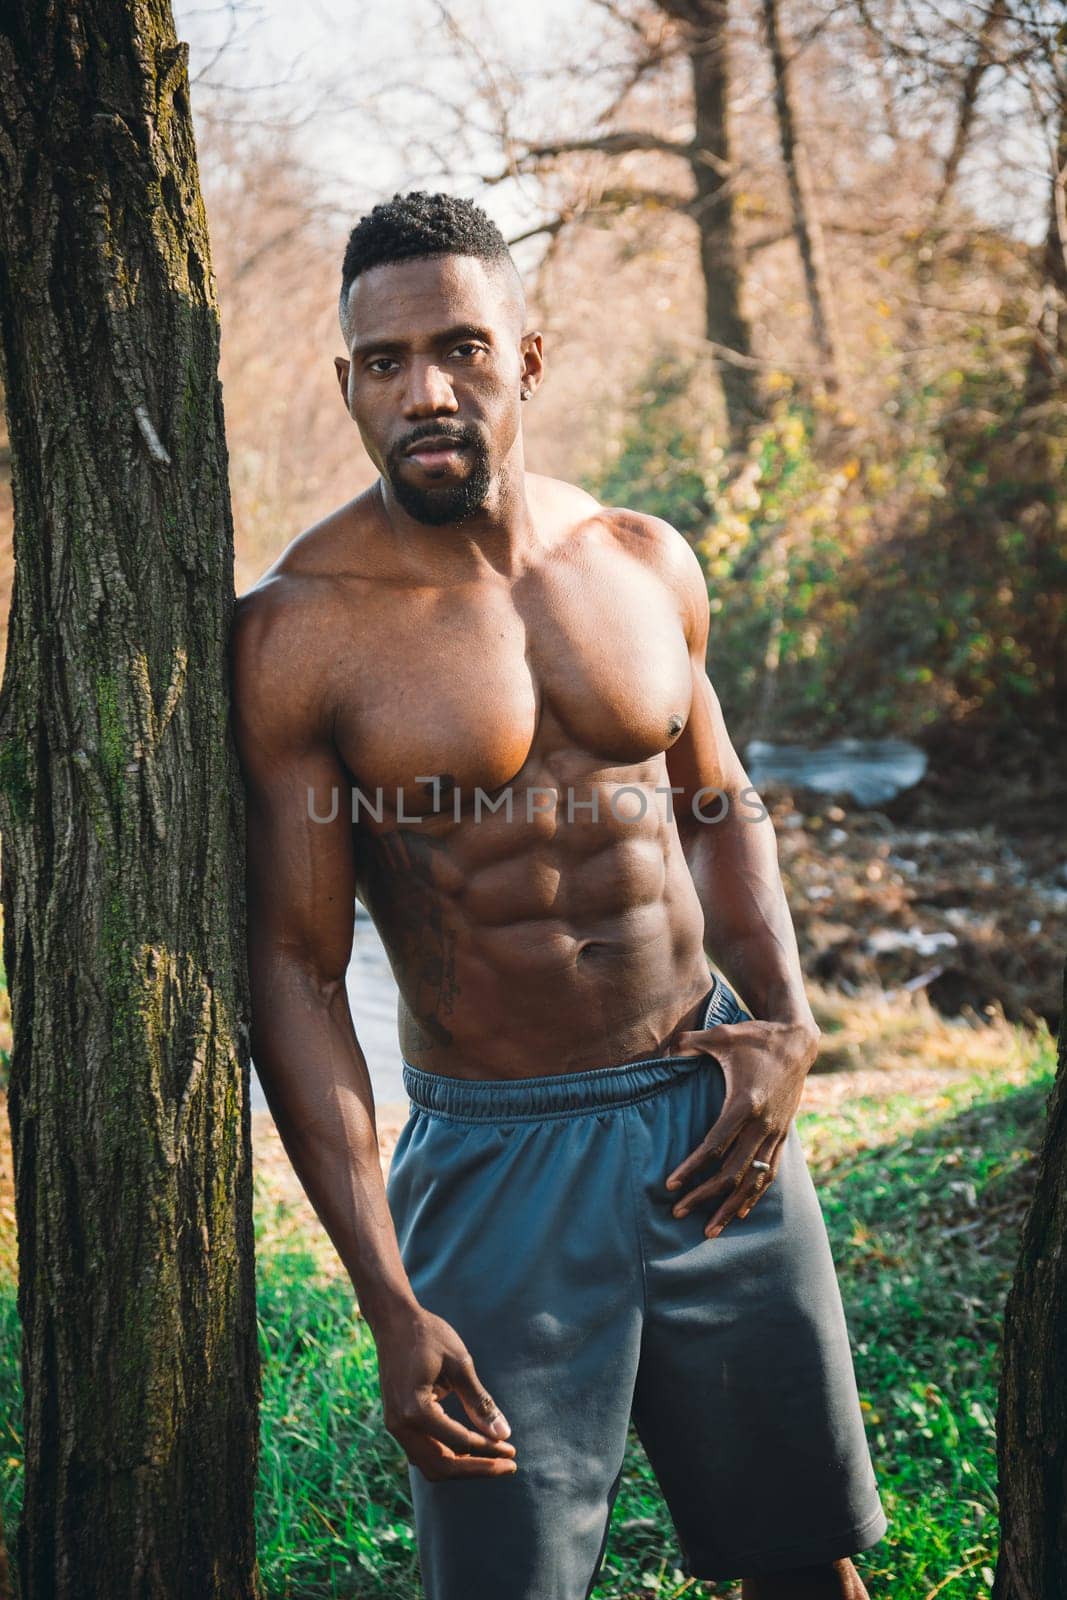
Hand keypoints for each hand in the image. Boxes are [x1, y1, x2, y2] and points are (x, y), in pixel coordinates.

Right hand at [375, 1304, 517, 1481]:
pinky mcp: (398, 1423)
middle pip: (442, 1466)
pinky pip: (423, 1452)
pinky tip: (471, 1450)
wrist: (394, 1320)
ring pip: (430, 1465)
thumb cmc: (429, 1336)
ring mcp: (395, 1426)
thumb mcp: (460, 1363)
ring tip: (493, 1461)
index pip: (458, 1443)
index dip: (488, 1449)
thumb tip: (504, 1434)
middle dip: (477, 1469)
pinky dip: (447, 1456)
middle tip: (509, 1466)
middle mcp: (400, 1425)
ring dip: (462, 1468)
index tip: (512, 1451)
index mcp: (415, 1409)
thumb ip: (480, 1401)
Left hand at [665, 1016, 819, 1238]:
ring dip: (730, 1207)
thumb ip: (689, 1043)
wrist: (799, 1042)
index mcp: (744, 1103)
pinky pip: (769, 1173)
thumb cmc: (755, 1037)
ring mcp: (775, 1133)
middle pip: (732, 1171)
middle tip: (677, 1212)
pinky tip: (739, 1213)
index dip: (692, 1167)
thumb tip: (664, 1049)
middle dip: (704, 1195)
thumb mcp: (720, 1034)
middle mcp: (762, 1124)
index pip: (714, 1145)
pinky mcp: (782, 1135)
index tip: (671, 1184)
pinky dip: (754, 1195)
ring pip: (752, 1180)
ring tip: (709, 1231)